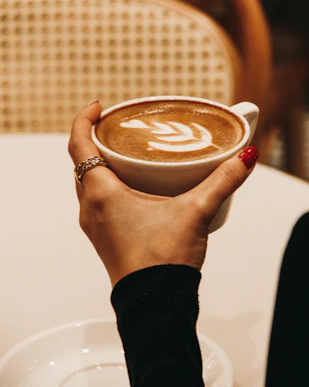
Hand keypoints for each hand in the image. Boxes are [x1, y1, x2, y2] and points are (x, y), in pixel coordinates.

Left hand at [68, 102, 257, 286]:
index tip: (97, 106)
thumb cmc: (162, 261)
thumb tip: (244, 158)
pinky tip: (130, 187)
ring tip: (124, 152)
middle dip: (93, 139)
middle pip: (80, 162)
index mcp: (101, 193)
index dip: (83, 119)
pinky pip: (96, 201)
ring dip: (98, 164)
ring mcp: (94, 225)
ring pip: (87, 183)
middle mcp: (90, 207)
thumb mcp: (197, 212)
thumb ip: (222, 181)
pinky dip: (106, 185)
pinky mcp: (103, 237)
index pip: (77, 145)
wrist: (154, 304)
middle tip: (115, 127)